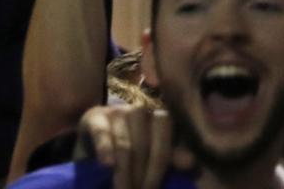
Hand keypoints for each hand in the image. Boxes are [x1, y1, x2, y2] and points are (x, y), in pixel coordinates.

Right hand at [78, 105, 193, 188]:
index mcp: (160, 118)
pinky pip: (102, 133)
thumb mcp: (151, 157)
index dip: (158, 169)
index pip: (164, 143)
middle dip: (140, 174)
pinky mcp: (95, 117)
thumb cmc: (129, 154)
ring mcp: (117, 111)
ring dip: (124, 171)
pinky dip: (105, 149)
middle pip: (145, 145)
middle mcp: (141, 110)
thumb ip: (170, 158)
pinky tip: (107, 166)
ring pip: (125, 143)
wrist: (93, 146)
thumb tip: (190, 162)